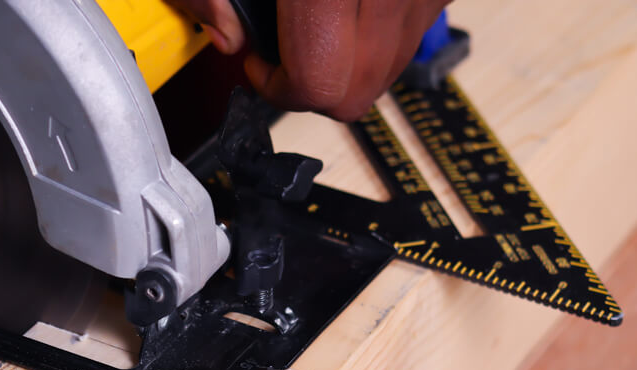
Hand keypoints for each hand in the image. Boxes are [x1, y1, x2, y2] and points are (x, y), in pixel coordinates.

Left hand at [170, 0, 451, 118]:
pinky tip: (347, 2)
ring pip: (389, 68)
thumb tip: (223, 36)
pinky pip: (413, 29)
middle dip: (311, 88)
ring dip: (348, 62)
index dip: (276, 88)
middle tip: (280, 50)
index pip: (318, 86)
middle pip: (356, 94)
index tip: (256, 63)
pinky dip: (378, 29)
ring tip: (314, 19)